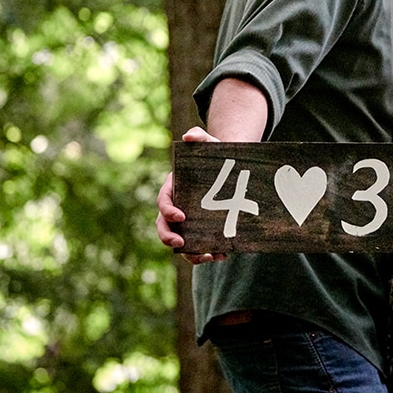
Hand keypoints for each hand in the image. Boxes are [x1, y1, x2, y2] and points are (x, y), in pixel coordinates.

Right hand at [156, 127, 227, 263]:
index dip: (168, 211)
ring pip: (182, 243)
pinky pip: (201, 246)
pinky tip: (223, 254)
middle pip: (165, 227)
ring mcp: (189, 222)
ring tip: (207, 256)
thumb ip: (198, 136)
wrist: (230, 167)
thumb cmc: (213, 153)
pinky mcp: (203, 230)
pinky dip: (210, 252)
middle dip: (169, 238)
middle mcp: (177, 208)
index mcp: (173, 189)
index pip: (163, 203)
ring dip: (191, 253)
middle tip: (180, 244)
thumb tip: (189, 136)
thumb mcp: (208, 142)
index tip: (180, 216)